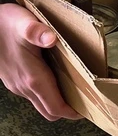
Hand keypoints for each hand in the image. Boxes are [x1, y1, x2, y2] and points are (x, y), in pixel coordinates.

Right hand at [0, 3, 80, 120]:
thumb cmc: (4, 23)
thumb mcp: (22, 22)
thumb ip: (36, 31)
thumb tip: (51, 38)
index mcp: (32, 78)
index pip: (56, 108)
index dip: (74, 112)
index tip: (91, 107)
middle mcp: (24, 87)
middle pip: (50, 111)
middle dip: (69, 110)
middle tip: (87, 100)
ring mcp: (17, 85)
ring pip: (41, 103)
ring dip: (58, 101)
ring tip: (77, 88)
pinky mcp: (13, 80)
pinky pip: (34, 94)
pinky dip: (48, 93)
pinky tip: (57, 77)